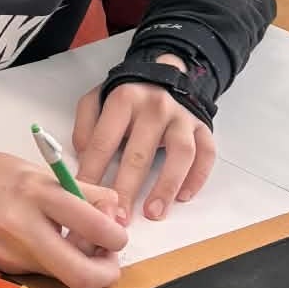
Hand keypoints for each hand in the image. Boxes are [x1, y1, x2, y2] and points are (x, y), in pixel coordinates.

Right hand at [0, 140, 125, 287]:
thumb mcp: (41, 171)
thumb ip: (83, 192)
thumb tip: (117, 213)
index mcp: (36, 192)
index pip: (93, 225)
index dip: (116, 237)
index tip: (118, 233)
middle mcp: (23, 227)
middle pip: (80, 273)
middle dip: (106, 272)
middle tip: (109, 259)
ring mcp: (10, 253)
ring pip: (63, 276)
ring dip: (82, 266)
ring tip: (77, 242)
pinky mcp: (3, 267)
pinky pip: (44, 272)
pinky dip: (57, 262)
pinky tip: (49, 242)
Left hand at [73, 56, 214, 223]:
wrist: (166, 70)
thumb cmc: (128, 94)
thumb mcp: (98, 98)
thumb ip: (86, 124)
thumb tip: (83, 156)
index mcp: (124, 99)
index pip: (104, 141)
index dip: (93, 171)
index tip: (86, 196)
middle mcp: (155, 107)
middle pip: (139, 153)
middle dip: (127, 189)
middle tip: (119, 217)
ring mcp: (182, 117)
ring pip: (179, 154)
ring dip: (166, 186)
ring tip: (153, 213)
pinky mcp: (203, 126)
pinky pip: (205, 154)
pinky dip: (197, 177)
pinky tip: (184, 196)